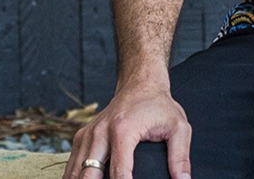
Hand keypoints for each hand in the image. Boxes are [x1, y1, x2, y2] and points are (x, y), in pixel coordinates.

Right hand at [64, 80, 190, 178]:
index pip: (119, 174)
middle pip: (89, 174)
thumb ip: (180, 157)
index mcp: (122, 131)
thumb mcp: (179, 128)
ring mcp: (88, 134)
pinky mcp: (82, 136)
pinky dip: (75, 176)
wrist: (140, 84)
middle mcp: (100, 132)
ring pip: (74, 170)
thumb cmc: (159, 106)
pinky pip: (72, 163)